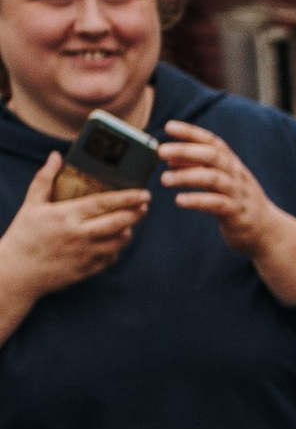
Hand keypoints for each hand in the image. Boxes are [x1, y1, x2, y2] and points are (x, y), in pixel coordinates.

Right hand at [0, 153, 148, 331]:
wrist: (17, 272)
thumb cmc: (23, 235)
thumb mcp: (32, 204)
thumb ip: (45, 179)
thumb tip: (56, 155)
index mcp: (66, 216)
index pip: (104, 203)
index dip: (127, 198)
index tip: (144, 193)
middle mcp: (79, 235)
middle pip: (118, 222)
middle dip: (136, 212)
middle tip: (146, 204)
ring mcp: (85, 255)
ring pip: (118, 242)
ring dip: (128, 230)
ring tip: (130, 221)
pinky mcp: (86, 270)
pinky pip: (110, 258)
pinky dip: (116, 249)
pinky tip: (115, 241)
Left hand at [161, 122, 295, 307]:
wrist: (267, 231)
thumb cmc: (238, 203)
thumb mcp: (221, 181)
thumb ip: (198, 168)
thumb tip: (169, 157)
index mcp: (232, 165)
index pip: (212, 142)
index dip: (191, 133)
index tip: (169, 126)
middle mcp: (236, 175)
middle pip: (212, 156)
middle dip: (185, 151)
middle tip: (161, 151)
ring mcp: (238, 194)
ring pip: (213, 178)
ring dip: (187, 176)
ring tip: (164, 179)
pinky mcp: (237, 214)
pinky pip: (216, 204)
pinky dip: (197, 200)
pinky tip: (180, 200)